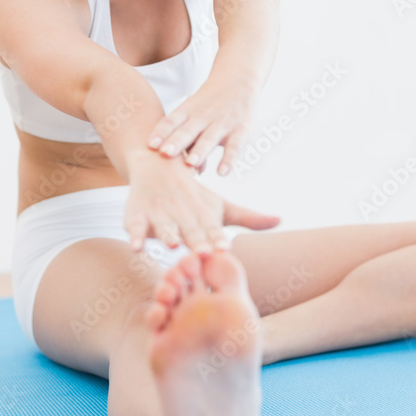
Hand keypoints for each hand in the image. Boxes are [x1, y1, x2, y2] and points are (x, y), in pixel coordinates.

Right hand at [124, 153, 280, 255]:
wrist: (157, 163)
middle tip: (203, 252)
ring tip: (171, 244)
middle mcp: (183, 213)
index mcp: (203, 214)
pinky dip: (135, 235)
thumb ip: (248, 218)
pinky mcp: (137, 213)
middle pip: (190, 229)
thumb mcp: (220, 206)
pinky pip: (134, 226)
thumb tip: (281, 219)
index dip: (217, 238)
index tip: (224, 248)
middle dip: (196, 240)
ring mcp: (160, 213)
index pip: (212, 229)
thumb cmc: (194, 195)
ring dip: (167, 235)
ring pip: (164, 227)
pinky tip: (136, 247)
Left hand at [146, 75, 256, 176]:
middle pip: (188, 130)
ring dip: (200, 151)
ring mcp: (223, 123)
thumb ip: (188, 141)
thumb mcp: (195, 113)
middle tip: (165, 153)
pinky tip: (222, 172)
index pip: (172, 121)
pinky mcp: (241, 130)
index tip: (151, 144)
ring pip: (209, 138)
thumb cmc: (210, 103)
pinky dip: (229, 159)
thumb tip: (188, 170)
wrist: (239, 78)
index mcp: (188, 110)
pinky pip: (234, 146)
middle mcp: (203, 116)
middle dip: (177, 142)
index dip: (161, 132)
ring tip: (191, 163)